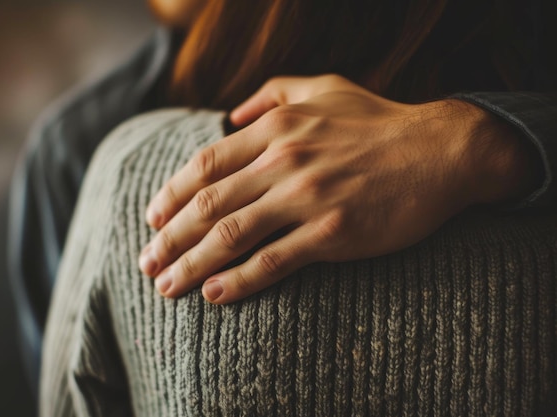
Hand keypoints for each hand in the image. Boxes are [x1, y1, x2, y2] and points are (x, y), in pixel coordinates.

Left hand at [139, 74, 536, 303]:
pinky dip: (239, 280)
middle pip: (207, 205)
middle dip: (169, 238)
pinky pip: (274, 261)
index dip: (171, 194)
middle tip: (147, 263)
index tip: (152, 219)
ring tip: (166, 286)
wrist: (441, 151)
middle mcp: (284, 161)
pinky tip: (214, 295)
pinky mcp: (332, 233)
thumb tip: (232, 111)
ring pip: (231, 235)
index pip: (205, 165)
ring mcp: (307, 198)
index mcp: (276, 128)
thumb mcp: (322, 88)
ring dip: (191, 265)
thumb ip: (272, 93)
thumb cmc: (378, 120)